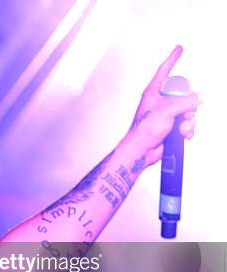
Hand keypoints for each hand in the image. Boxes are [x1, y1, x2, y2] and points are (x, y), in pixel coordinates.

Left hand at [120, 46, 200, 166]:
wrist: (141, 152)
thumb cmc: (144, 130)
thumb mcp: (167, 111)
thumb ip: (187, 101)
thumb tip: (201, 98)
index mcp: (153, 92)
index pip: (165, 71)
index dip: (172, 59)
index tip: (179, 48)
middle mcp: (160, 101)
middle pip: (184, 94)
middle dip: (190, 106)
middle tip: (184, 115)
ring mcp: (166, 113)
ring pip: (189, 110)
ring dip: (189, 120)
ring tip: (181, 128)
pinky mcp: (171, 125)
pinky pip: (187, 123)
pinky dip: (188, 129)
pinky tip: (184, 135)